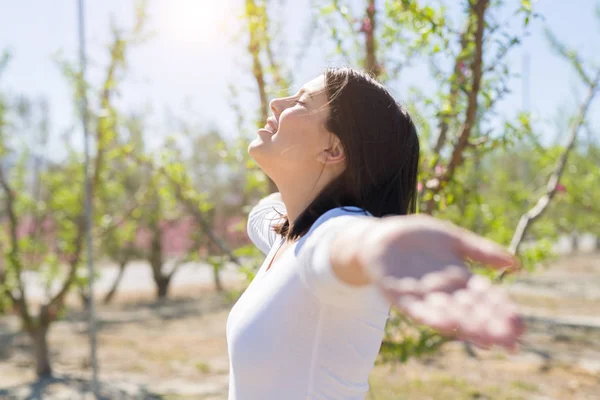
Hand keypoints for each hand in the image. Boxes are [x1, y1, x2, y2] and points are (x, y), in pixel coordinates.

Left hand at [357, 215, 523, 349]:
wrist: (380, 236)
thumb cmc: (418, 237)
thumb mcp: (453, 240)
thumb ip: (481, 251)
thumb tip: (516, 265)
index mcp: (459, 278)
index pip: (485, 297)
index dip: (502, 311)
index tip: (520, 325)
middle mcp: (444, 291)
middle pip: (471, 310)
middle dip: (490, 325)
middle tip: (511, 340)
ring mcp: (423, 296)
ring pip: (448, 314)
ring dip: (467, 327)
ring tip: (486, 339)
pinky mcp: (400, 296)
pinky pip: (418, 310)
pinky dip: (433, 318)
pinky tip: (447, 325)